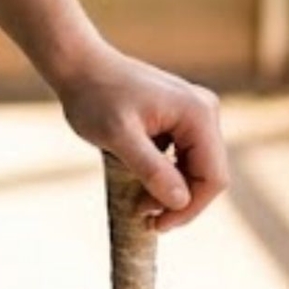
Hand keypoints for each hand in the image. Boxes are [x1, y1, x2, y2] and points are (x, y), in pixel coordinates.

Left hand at [52, 43, 229, 234]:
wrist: (76, 63)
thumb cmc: (93, 95)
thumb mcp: (117, 135)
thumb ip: (150, 168)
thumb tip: (180, 201)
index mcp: (198, 114)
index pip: (212, 178)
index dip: (190, 208)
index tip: (158, 224)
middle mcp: (204, 110)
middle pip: (207, 174)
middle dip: (178, 201)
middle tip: (144, 216)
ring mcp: (194, 112)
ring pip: (195, 168)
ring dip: (170, 189)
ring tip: (139, 203)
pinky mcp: (180, 117)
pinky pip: (182, 156)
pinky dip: (165, 174)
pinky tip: (139, 181)